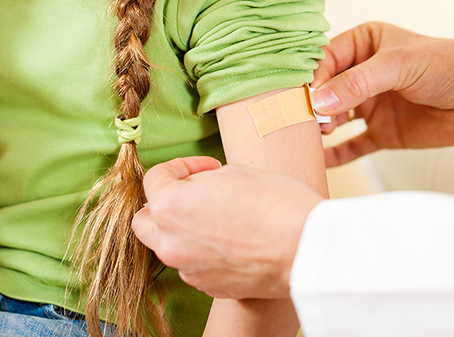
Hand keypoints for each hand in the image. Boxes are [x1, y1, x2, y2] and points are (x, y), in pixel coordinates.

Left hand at [132, 157, 322, 298]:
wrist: (307, 247)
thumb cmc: (277, 204)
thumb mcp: (235, 172)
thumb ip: (203, 180)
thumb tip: (197, 187)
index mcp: (171, 206)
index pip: (155, 179)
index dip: (180, 166)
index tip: (203, 167)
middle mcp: (171, 242)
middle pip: (146, 220)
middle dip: (164, 203)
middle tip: (194, 192)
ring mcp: (189, 269)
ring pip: (169, 245)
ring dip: (184, 228)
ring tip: (219, 216)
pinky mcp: (210, 286)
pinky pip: (194, 264)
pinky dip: (203, 251)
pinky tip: (233, 240)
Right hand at [311, 22, 453, 165]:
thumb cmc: (451, 66)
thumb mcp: (401, 65)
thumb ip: (358, 83)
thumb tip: (319, 102)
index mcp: (365, 44)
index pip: (327, 59)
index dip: (314, 77)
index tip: (306, 96)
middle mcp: (364, 74)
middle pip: (326, 89)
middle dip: (315, 105)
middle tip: (310, 120)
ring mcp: (372, 104)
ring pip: (335, 117)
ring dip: (322, 128)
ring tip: (314, 137)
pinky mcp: (382, 132)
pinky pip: (353, 145)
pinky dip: (337, 154)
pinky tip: (320, 161)